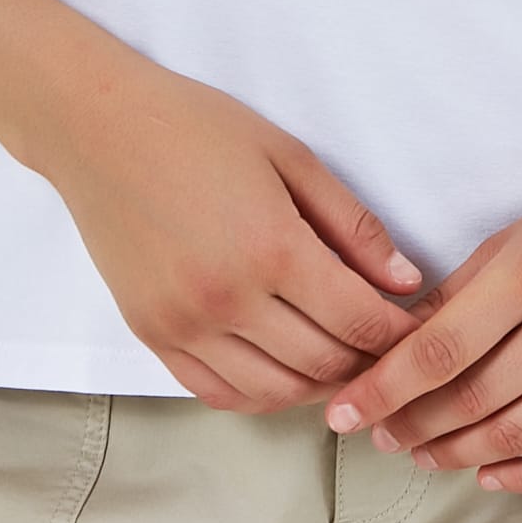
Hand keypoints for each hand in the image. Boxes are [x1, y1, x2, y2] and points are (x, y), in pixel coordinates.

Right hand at [44, 52, 428, 412]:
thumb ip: (352, 225)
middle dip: (370, 363)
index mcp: (271, 248)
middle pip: (324, 364)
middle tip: (393, 350)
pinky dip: (263, 394)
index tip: (423, 330)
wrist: (98, 129)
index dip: (401, 335)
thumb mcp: (290, 157)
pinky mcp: (152, 335)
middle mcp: (227, 299)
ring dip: (320, 386)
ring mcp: (184, 325)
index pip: (359, 321)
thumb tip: (406, 282)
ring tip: (345, 362)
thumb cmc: (198, 128)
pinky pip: (219, 392)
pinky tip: (286, 372)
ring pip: (276, 391)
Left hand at [317, 150, 521, 491]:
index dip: (381, 389)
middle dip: (412, 425)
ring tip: (420, 454)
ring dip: (457, 454)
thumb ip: (459, 294)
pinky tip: (489, 475)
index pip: (438, 350)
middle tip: (378, 435)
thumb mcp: (518, 236)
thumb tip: (392, 350)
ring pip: (515, 435)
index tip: (341, 414)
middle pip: (471, 399)